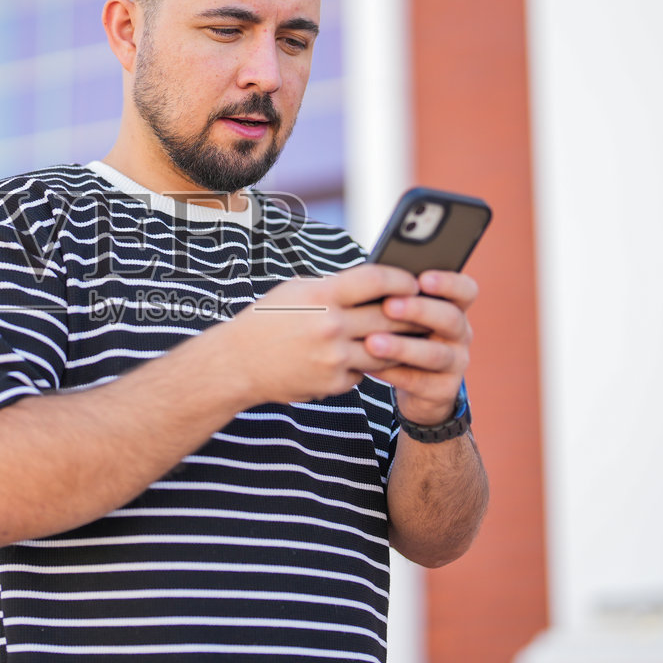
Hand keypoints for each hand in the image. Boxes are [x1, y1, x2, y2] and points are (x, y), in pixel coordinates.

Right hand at [208, 264, 423, 405]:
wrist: (237, 363)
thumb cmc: (269, 320)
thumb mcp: (297, 290)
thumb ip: (336, 286)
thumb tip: (377, 281)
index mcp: (322, 295)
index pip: (376, 280)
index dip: (402, 279)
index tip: (414, 281)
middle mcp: (329, 325)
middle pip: (390, 316)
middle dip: (411, 313)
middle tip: (425, 309)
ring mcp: (333, 357)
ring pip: (385, 348)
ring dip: (399, 343)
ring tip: (407, 335)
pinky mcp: (333, 382)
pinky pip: (365, 372)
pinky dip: (366, 365)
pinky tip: (363, 357)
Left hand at [363, 269, 477, 424]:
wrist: (411, 384)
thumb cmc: (402, 334)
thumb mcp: (404, 314)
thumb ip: (397, 297)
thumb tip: (370, 277)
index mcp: (454, 307)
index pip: (466, 290)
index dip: (449, 283)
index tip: (422, 279)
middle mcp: (460, 333)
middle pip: (451, 319)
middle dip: (419, 311)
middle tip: (389, 306)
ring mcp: (456, 363)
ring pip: (435, 354)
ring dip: (402, 347)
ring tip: (371, 342)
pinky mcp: (443, 390)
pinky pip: (417, 381)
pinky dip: (391, 372)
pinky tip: (368, 365)